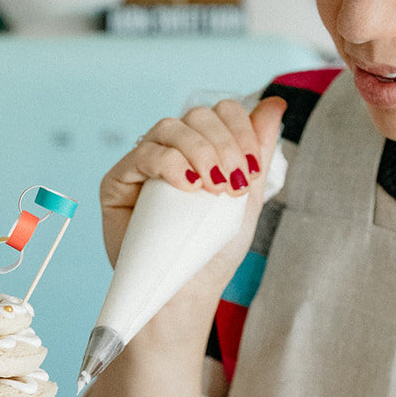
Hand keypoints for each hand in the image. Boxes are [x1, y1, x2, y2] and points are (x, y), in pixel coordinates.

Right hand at [97, 96, 286, 344]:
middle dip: (224, 144)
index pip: (222, 113)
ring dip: (200, 152)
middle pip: (198, 115)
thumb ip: (259, 150)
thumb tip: (276, 103)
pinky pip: (143, 153)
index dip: (241, 129)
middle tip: (234, 184)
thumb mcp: (247, 198)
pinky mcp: (118, 181)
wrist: (185, 293)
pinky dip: (169, 164)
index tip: (253, 169)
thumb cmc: (213, 252)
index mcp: (203, 150)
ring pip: (171, 127)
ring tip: (213, 189)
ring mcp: (144, 163)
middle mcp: (172, 150)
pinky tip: (186, 187)